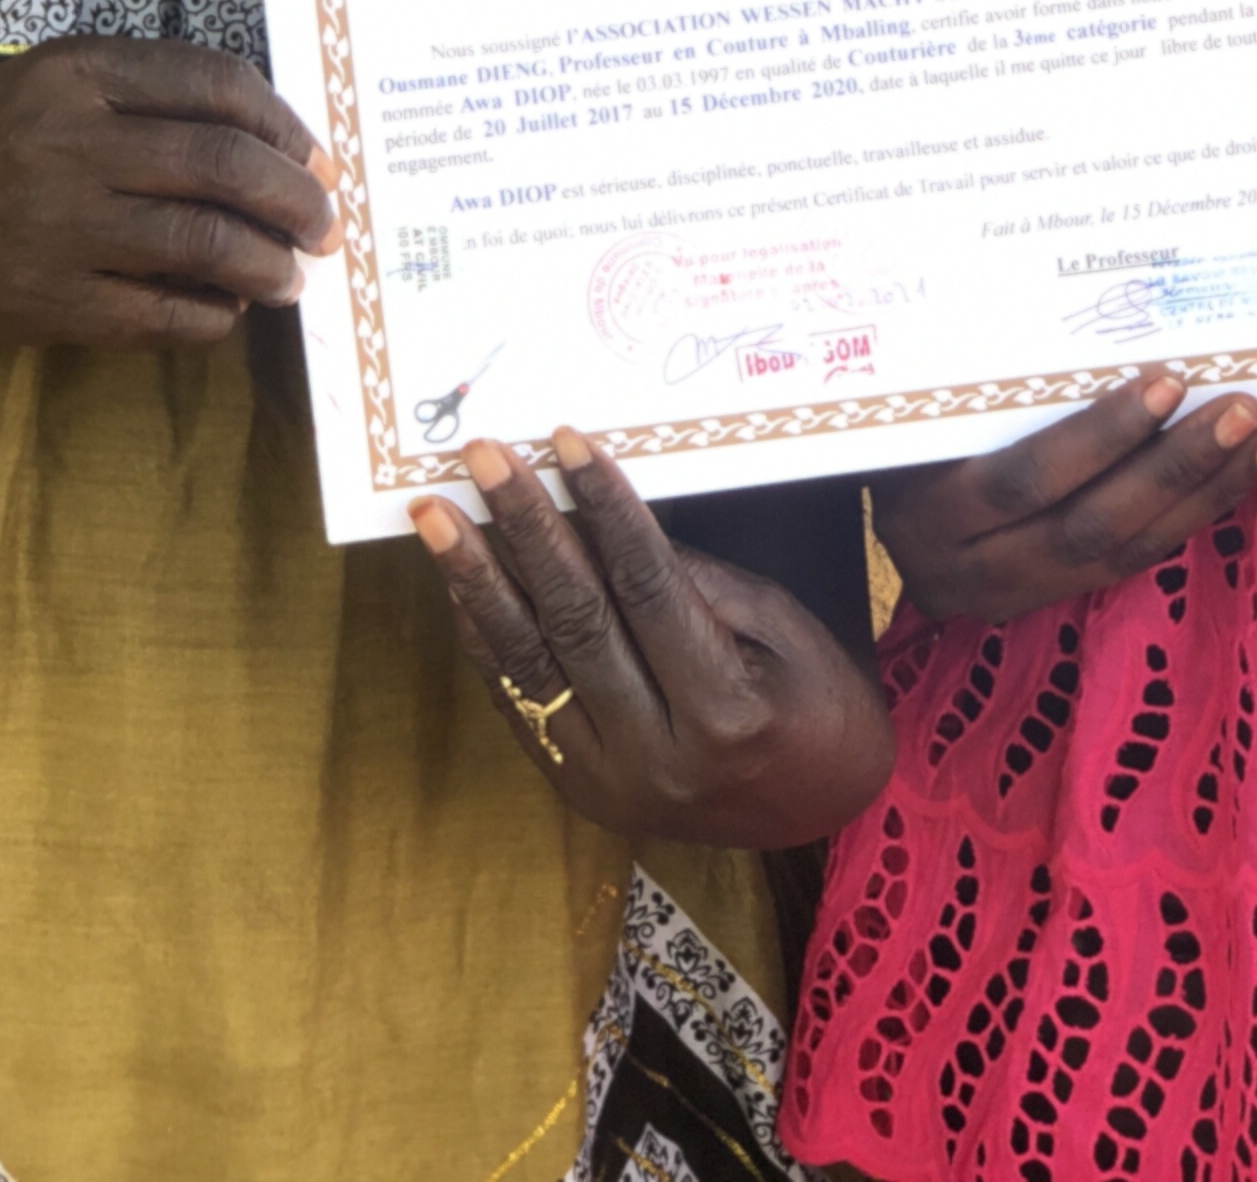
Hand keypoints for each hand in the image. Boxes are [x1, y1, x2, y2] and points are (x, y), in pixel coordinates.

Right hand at [0, 37, 337, 354]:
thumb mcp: (34, 86)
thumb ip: (129, 95)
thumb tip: (251, 137)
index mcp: (74, 74)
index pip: (213, 82)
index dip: (281, 120)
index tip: (312, 150)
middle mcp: (74, 141)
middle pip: (226, 162)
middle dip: (296, 196)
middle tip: (325, 221)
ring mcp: (62, 225)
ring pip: (206, 240)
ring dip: (268, 261)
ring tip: (291, 274)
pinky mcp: (50, 301)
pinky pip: (161, 314)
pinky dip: (211, 316)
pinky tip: (225, 311)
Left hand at [415, 430, 893, 847]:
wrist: (821, 813)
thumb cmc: (817, 701)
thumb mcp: (782, 626)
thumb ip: (695, 581)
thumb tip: (604, 520)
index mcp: (724, 710)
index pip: (647, 588)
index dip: (604, 510)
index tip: (565, 443)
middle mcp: (658, 755)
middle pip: (576, 621)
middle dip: (524, 530)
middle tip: (484, 459)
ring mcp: (611, 781)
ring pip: (529, 665)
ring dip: (476, 582)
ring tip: (435, 516)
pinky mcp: (579, 789)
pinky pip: (519, 702)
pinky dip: (486, 638)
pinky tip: (459, 582)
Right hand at [869, 368, 1256, 622]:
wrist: (885, 512)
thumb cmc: (900, 431)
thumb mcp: (914, 410)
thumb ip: (973, 376)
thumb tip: (1060, 278)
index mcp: (928, 516)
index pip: (1025, 480)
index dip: (1101, 436)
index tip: (1166, 380)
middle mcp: (971, 571)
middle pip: (1090, 524)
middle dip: (1175, 465)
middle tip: (1242, 406)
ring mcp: (1020, 592)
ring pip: (1129, 549)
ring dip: (1208, 488)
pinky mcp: (1062, 594)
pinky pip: (1143, 555)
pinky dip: (1202, 507)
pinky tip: (1251, 465)